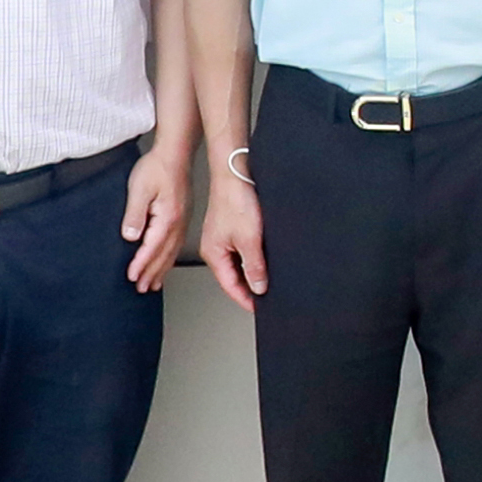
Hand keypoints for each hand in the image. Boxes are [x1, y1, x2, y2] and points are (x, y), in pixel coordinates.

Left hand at [122, 146, 190, 293]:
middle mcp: (177, 224)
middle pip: (163, 256)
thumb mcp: (139, 189)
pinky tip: (166, 263)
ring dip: (161, 270)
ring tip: (153, 284)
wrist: (175, 154)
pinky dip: (169, 259)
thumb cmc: (158, 167)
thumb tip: (131, 236)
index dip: (141, 264)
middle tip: (142, 288)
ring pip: (171, 253)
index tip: (132, 277)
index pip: (151, 248)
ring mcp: (182, 222)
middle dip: (151, 274)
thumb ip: (135, 214)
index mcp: (167, 218)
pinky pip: (176, 245)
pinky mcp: (182, 218)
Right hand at [198, 164, 268, 311]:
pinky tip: (264, 258)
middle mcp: (215, 248)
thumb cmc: (236, 200)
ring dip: (252, 272)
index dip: (245, 299)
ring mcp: (222, 238)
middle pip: (233, 277)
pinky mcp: (231, 228)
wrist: (236, 174)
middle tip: (266, 297)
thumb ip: (254, 267)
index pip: (230, 286)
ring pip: (238, 264)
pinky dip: (252, 258)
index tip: (259, 308)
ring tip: (267, 280)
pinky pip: (242, 251)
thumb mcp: (250, 240)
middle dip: (249, 288)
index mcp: (214, 254)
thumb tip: (258, 287)